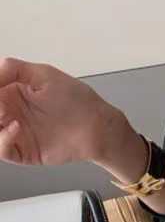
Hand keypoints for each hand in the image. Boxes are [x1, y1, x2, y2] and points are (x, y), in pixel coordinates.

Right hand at [0, 57, 121, 165]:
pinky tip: (15, 127)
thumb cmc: (76, 99)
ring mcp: (16, 134)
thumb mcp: (43, 74)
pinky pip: (3, 150)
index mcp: (11, 93)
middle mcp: (10, 113)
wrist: (97, 126)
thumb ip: (12, 69)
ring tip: (2, 115)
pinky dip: (2, 140)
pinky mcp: (24, 152)